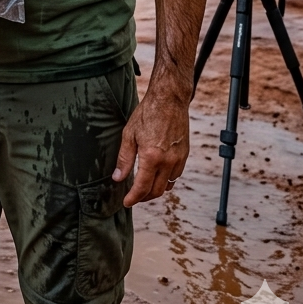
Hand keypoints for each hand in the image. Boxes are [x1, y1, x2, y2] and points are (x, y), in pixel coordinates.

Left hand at [112, 86, 189, 205]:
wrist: (169, 101)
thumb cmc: (147, 114)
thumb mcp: (129, 135)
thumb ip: (124, 159)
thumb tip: (118, 178)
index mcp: (152, 157)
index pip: (143, 187)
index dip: (133, 198)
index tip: (126, 202)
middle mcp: (168, 162)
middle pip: (156, 191)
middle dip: (144, 198)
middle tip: (133, 198)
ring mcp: (178, 160)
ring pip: (167, 185)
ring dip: (155, 191)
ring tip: (143, 189)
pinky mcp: (184, 155)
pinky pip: (175, 176)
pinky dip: (165, 181)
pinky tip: (156, 177)